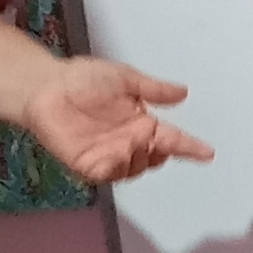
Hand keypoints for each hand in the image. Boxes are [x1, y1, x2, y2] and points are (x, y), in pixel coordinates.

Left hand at [12, 51, 212, 187]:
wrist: (45, 87)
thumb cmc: (80, 78)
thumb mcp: (124, 78)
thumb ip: (154, 89)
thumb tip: (182, 92)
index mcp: (140, 123)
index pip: (172, 139)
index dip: (190, 147)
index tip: (206, 152)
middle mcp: (128, 141)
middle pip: (154, 159)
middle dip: (158, 154)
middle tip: (154, 140)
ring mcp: (108, 155)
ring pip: (134, 170)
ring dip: (137, 160)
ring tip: (129, 141)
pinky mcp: (88, 165)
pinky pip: (109, 175)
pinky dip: (116, 168)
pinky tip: (115, 154)